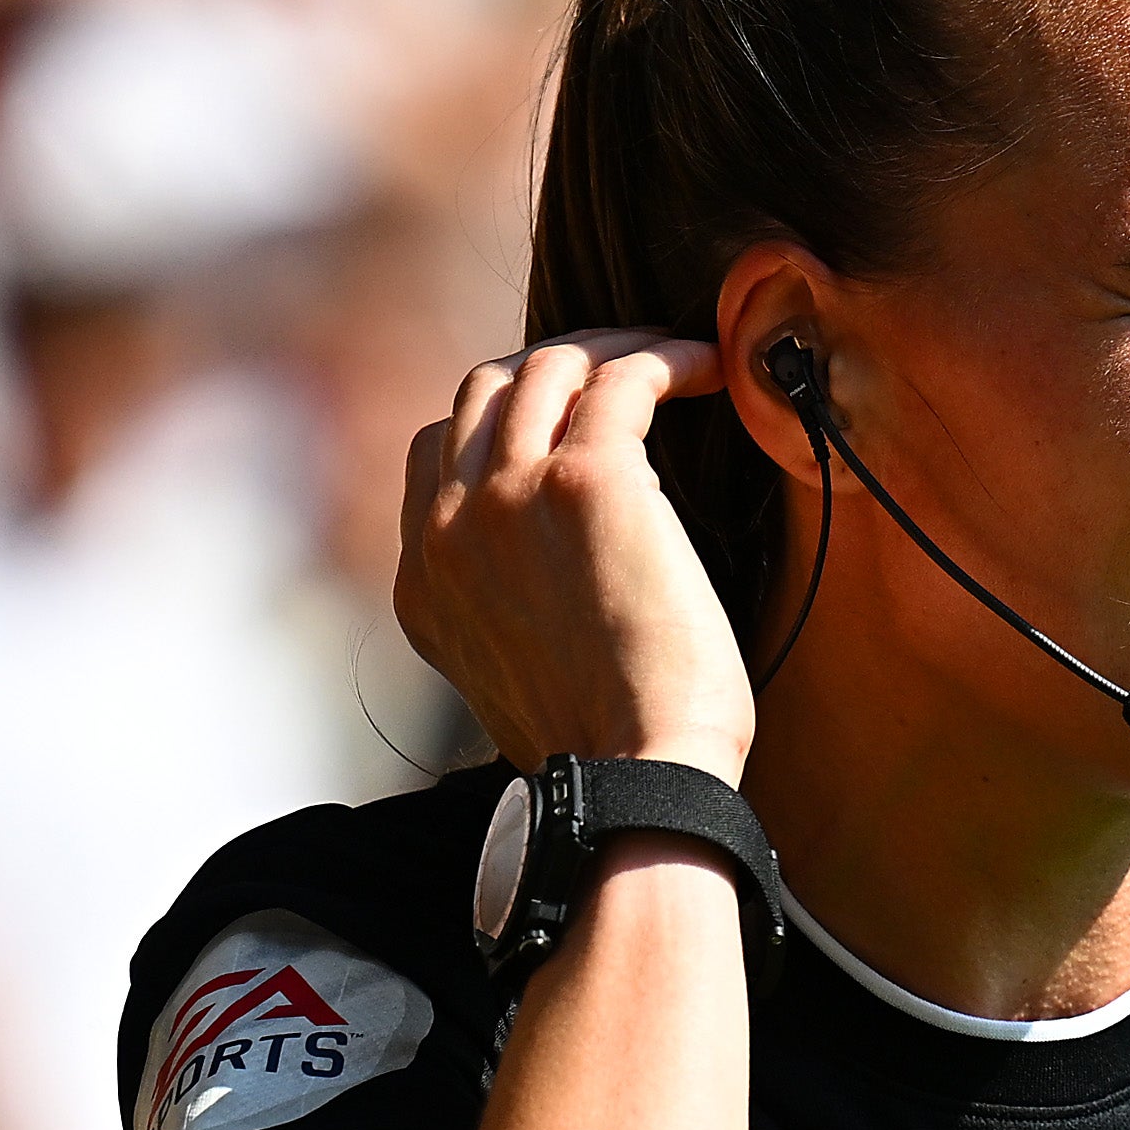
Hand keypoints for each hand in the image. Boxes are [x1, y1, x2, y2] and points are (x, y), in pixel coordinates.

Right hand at [396, 332, 752, 782]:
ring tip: (673, 359)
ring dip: (613, 351)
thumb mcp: (514, 681)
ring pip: (547, 369)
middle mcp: (446, 529)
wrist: (636, 778)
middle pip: (483, 390)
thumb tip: (554, 571)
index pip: (438, 451)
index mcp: (422, 585)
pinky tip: (707, 367)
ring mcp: (507, 496)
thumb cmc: (609, 750)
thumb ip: (504, 612)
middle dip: (555, 365)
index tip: (570, 418)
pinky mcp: (586, 481)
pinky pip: (621, 382)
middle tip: (623, 370)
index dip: (505, 418)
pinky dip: (666, 362)